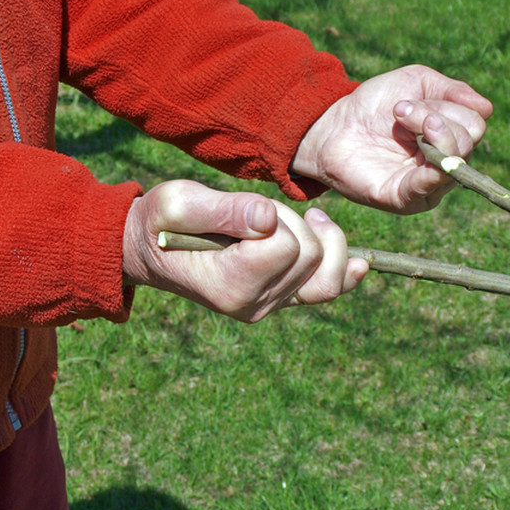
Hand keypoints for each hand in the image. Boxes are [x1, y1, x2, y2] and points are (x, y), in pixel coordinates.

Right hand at [121, 180, 367, 321]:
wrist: (153, 249)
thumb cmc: (162, 222)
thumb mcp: (178, 203)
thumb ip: (223, 209)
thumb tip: (267, 217)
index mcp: (230, 285)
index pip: (286, 247)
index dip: (274, 218)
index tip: (244, 211)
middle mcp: (254, 304)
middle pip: (311, 256)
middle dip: (293, 224)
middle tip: (255, 214)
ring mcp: (270, 305)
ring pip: (328, 274)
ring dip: (316, 239)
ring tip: (291, 221)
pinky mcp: (281, 299)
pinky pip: (327, 291)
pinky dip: (343, 271)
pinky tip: (357, 263)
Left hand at [292, 64, 492, 213]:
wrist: (333, 125)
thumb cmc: (374, 104)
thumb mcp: (416, 83)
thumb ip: (453, 90)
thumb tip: (486, 108)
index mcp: (449, 138)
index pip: (473, 124)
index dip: (447, 106)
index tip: (409, 101)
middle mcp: (444, 164)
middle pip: (468, 141)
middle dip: (435, 116)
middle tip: (400, 112)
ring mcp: (427, 185)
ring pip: (454, 160)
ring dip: (429, 131)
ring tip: (398, 119)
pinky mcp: (405, 199)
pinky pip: (431, 187)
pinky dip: (434, 169)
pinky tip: (420, 148)